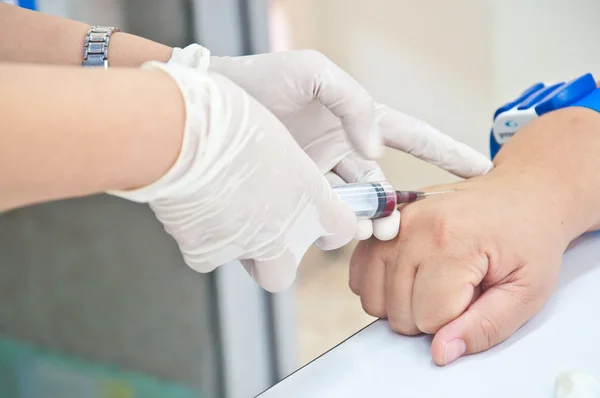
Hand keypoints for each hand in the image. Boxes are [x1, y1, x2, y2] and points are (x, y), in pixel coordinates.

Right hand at [109, 62, 356, 291]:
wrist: (181, 133)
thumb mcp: (278, 135)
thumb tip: (288, 176)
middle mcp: (281, 231)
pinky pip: (207, 258)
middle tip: (269, 232)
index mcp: (309, 198)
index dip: (333, 227)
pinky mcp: (204, 252)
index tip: (323, 220)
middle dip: (280, 257)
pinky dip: (204, 242)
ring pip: (249, 267)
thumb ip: (293, 167)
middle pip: (287, 270)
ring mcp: (243, 246)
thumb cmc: (229, 119)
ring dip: (243, 248)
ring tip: (228, 213)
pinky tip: (198, 214)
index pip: (341, 230)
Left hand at [169, 44, 492, 240]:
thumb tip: (374, 152)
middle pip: (382, 185)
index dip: (447, 153)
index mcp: (354, 120)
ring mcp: (316, 175)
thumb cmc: (259, 79)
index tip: (480, 168)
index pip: (412, 137)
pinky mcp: (291, 193)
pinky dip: (327, 229)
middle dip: (396, 206)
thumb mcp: (314, 74)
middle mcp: (340, 150)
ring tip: (366, 232)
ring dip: (363, 222)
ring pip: (352, 207)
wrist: (206, 106)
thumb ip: (353, 105)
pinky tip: (330, 237)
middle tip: (401, 226)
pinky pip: (316, 217)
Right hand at [349, 169, 571, 364]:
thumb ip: (485, 327)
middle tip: (458, 293)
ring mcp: (394, 222)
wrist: (520, 194)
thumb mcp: (526, 291)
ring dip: (401, 304)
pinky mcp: (384, 222)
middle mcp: (415, 228)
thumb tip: (441, 352)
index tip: (475, 300)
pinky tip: (408, 278)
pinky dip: (379, 285)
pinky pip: (359, 272)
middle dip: (428, 316)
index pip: (429, 318)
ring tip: (433, 285)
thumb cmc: (526, 237)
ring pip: (373, 297)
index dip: (455, 322)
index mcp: (453, 242)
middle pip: (398, 311)